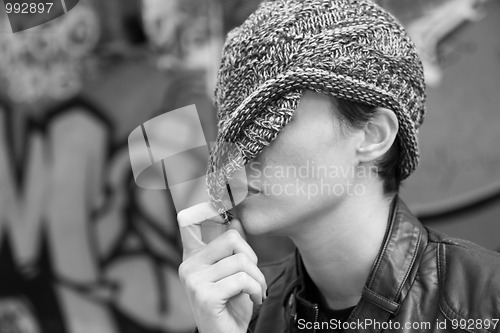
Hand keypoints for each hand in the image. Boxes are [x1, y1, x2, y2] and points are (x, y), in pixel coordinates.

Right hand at [178, 203, 266, 332]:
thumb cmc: (231, 305)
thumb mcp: (233, 273)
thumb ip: (232, 248)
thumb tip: (234, 219)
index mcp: (193, 257)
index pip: (187, 221)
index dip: (202, 207)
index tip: (221, 201)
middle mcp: (188, 266)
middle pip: (231, 238)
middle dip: (251, 258)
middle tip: (253, 276)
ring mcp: (194, 280)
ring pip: (241, 261)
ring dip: (258, 279)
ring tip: (256, 291)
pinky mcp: (205, 295)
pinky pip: (242, 279)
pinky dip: (256, 290)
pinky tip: (254, 300)